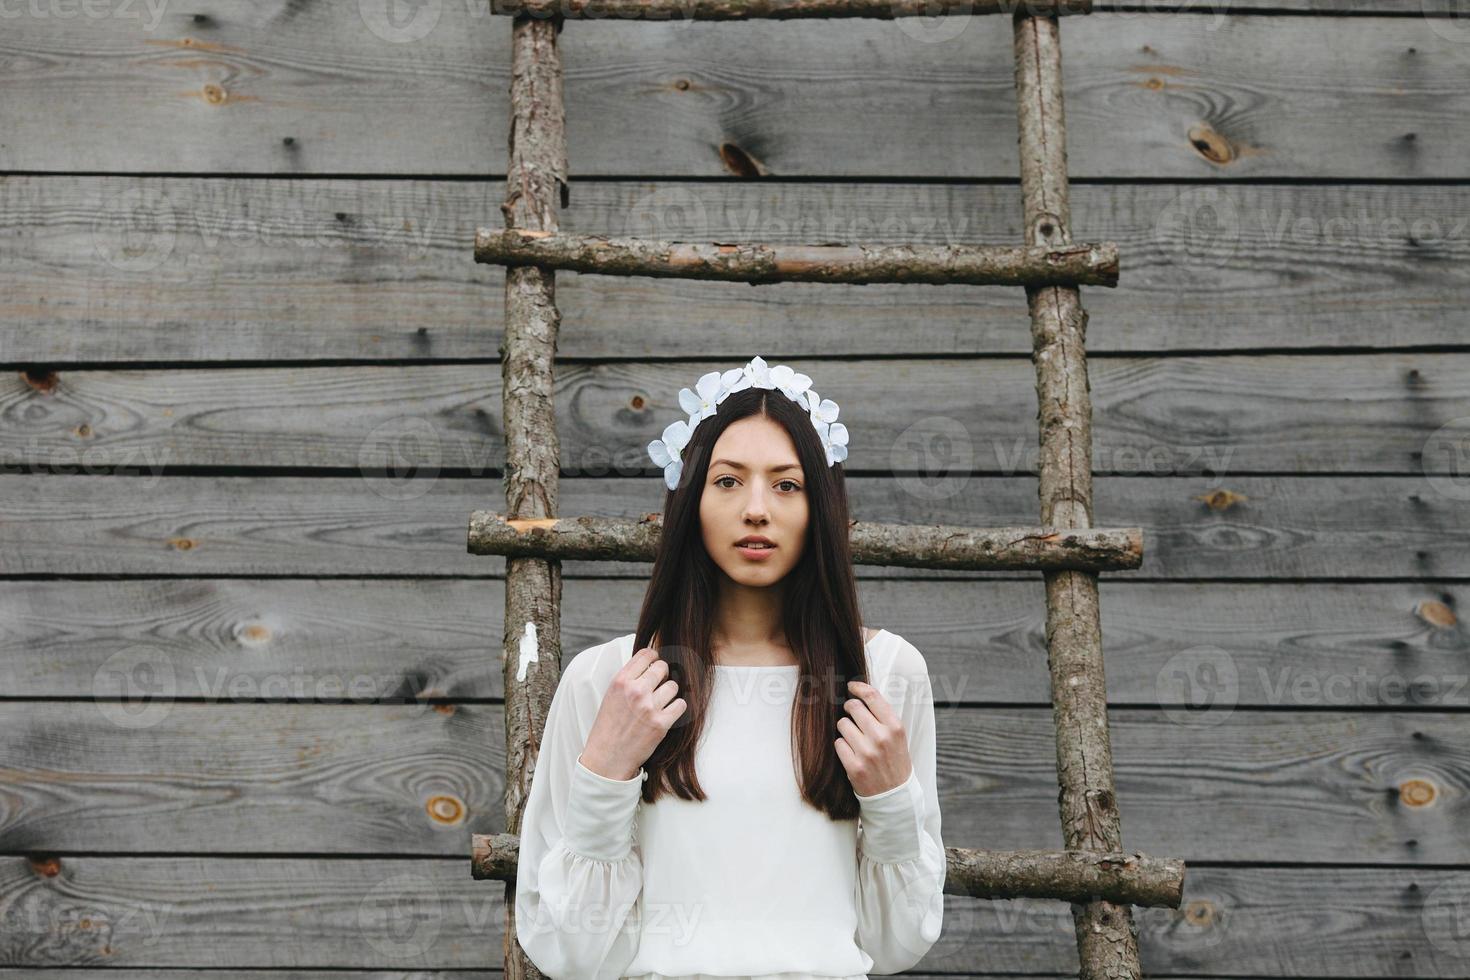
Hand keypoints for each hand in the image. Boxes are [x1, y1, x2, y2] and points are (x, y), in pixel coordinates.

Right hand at [580, 645, 686, 780]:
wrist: (608, 757)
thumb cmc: (609, 726)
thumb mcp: (611, 695)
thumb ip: (629, 680)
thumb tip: (650, 664)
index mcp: (620, 681)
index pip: (646, 654)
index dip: (654, 657)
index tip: (655, 662)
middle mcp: (635, 691)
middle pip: (662, 667)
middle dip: (662, 675)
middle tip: (658, 685)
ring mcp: (649, 707)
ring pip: (673, 686)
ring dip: (669, 693)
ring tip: (660, 702)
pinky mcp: (661, 723)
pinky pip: (681, 705)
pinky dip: (676, 708)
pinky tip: (667, 712)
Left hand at [835, 679, 911, 796]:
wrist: (895, 795)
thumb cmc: (895, 760)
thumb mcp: (898, 736)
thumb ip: (882, 716)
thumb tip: (860, 694)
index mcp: (895, 727)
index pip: (872, 696)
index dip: (858, 688)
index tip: (851, 686)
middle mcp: (881, 737)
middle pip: (853, 707)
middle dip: (850, 709)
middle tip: (853, 717)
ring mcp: (867, 752)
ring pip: (842, 724)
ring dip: (846, 729)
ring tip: (856, 740)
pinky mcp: (854, 766)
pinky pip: (838, 743)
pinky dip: (842, 747)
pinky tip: (852, 753)